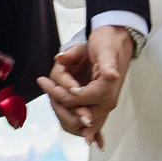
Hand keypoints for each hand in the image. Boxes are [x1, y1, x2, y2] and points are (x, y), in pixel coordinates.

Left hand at [39, 26, 134, 146]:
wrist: (118, 41)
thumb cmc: (110, 43)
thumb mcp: (107, 50)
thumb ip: (108, 63)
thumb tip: (112, 75)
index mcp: (107, 91)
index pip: (76, 98)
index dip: (59, 91)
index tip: (43, 80)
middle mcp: (106, 102)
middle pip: (74, 113)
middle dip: (56, 101)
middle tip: (42, 81)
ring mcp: (102, 105)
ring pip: (76, 119)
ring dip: (60, 107)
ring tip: (47, 87)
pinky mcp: (97, 103)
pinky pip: (81, 115)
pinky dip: (69, 112)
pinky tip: (56, 100)